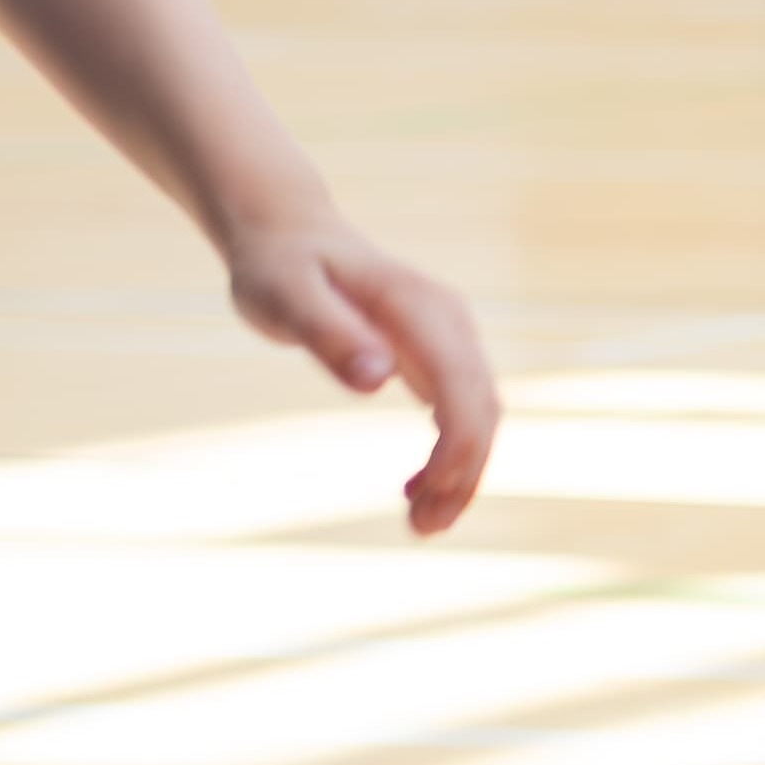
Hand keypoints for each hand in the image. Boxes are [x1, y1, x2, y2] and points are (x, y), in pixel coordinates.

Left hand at [224, 210, 498, 533]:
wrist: (292, 234)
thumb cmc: (280, 266)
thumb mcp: (284, 296)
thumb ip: (329, 334)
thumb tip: (378, 380)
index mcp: (419, 308)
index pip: (462, 384)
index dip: (458, 445)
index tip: (427, 494)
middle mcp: (448, 322)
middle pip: (484, 407)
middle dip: (465, 473)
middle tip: (423, 530)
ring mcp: (449, 338)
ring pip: (481, 415)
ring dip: (463, 473)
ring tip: (422, 525)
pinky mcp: (438, 355)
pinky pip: (462, 412)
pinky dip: (450, 457)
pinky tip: (413, 489)